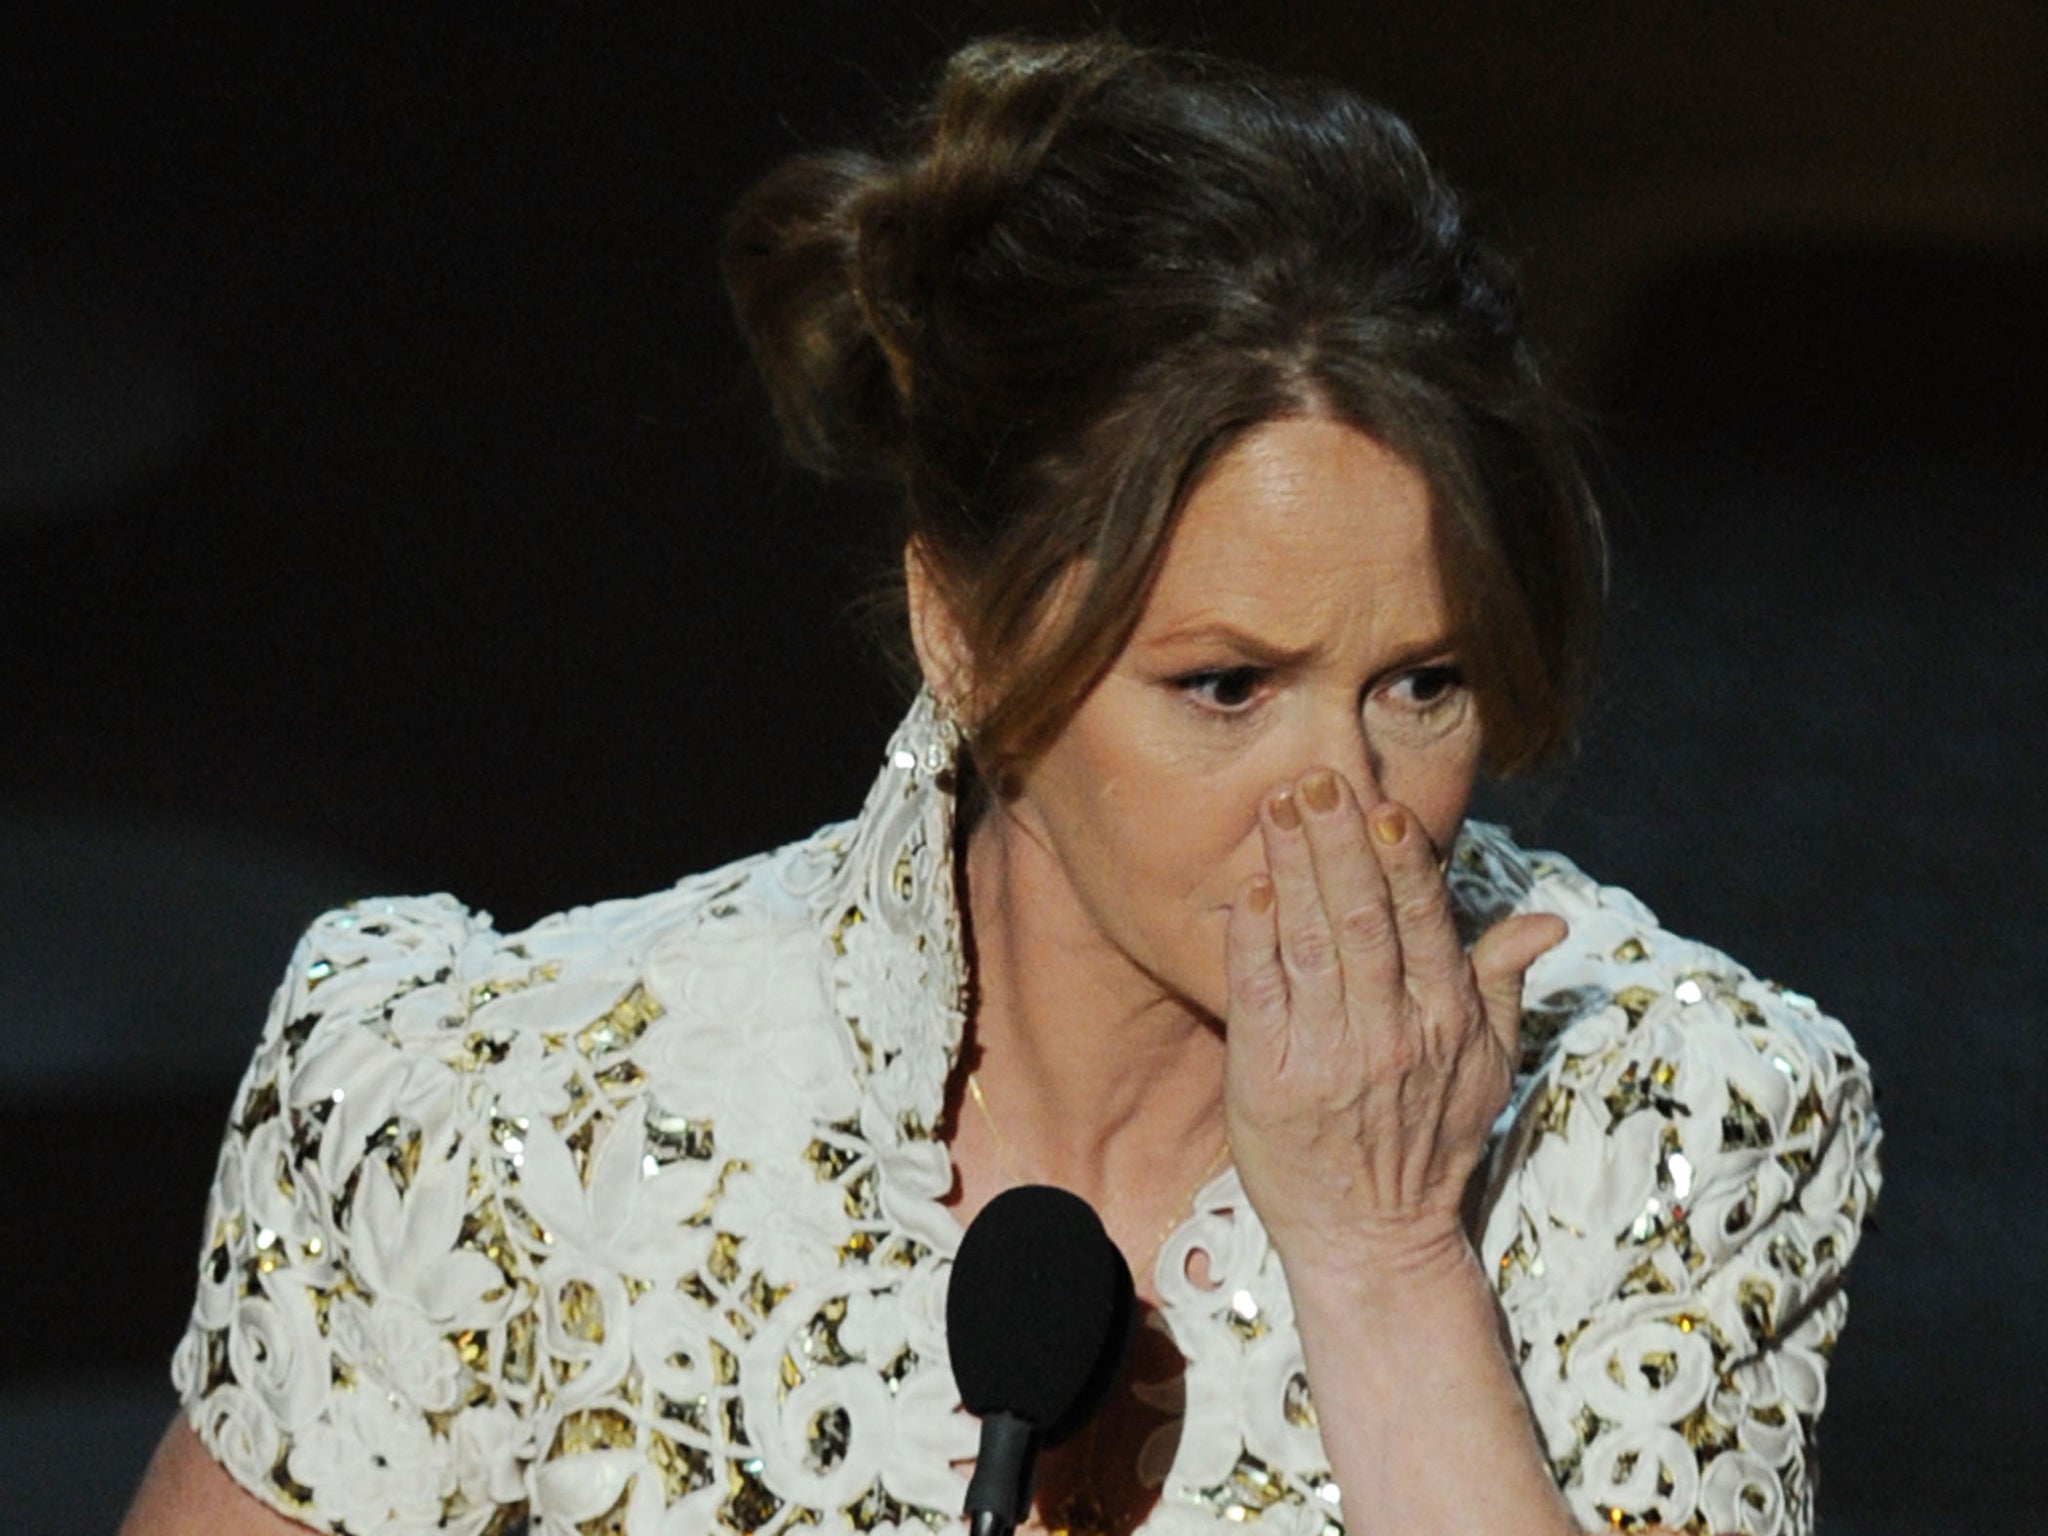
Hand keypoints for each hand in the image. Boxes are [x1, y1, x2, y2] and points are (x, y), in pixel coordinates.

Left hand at [1223, 768, 1565, 1279]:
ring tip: (1277, 810)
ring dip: (1292, 873)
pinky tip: (1250, 892)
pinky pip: (1260, 996)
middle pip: (1363, 922)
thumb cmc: (1429, 1141)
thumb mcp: (1488, 1067)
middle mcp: (1390, 1037)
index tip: (1384, 806)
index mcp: (1447, 1023)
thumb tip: (1548, 921)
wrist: (1371, 1240)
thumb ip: (1504, 982)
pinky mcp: (1269, 1083)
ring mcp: (1328, 1060)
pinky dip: (1253, 941)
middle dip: (1338, 846)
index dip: (1404, 864)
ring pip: (1310, 947)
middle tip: (1316, 780)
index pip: (1425, 925)